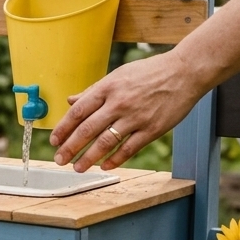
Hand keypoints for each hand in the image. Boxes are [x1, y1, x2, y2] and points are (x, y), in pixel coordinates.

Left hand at [49, 51, 202, 171]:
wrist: (185, 72)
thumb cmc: (150, 72)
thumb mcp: (118, 75)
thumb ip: (94, 91)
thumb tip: (71, 101)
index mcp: (108, 88)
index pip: (78, 111)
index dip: (63, 128)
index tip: (54, 140)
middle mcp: (119, 103)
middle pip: (87, 129)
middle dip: (70, 148)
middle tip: (59, 160)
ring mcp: (135, 117)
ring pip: (105, 142)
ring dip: (88, 158)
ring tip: (78, 168)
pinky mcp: (152, 129)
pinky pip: (129, 149)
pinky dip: (115, 159)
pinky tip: (105, 165)